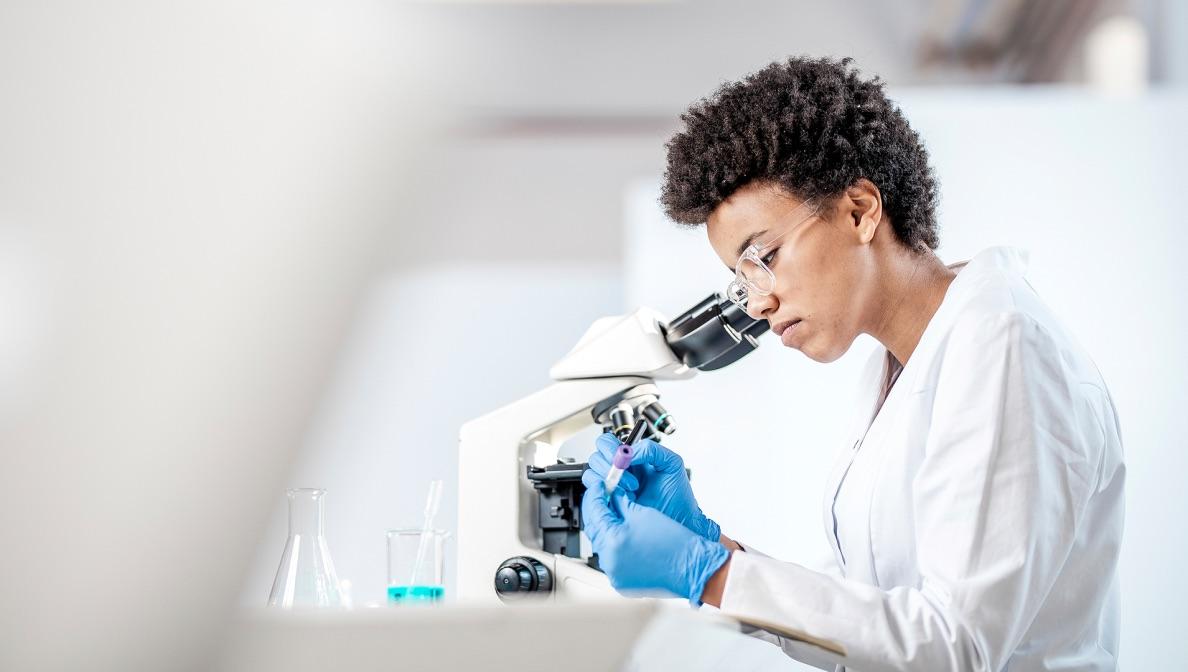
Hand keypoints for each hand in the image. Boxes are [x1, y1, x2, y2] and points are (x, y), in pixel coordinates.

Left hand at [580, 469, 728, 603]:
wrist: (692, 568)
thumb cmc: (675, 543)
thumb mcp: (643, 513)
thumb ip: (620, 502)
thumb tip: (610, 495)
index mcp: (613, 540)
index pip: (594, 510)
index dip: (596, 494)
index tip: (601, 486)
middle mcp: (610, 560)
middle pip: (593, 528)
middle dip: (598, 511)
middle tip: (606, 498)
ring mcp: (614, 574)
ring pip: (601, 544)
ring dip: (605, 529)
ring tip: (617, 517)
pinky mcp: (621, 582)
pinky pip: (610, 559)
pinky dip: (613, 546)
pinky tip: (623, 536)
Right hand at [585, 433, 720, 541]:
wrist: (680, 520)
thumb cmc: (677, 495)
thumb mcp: (671, 463)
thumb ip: (651, 450)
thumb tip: (628, 452)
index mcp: (631, 457)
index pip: (607, 442)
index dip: (609, 447)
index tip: (620, 457)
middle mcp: (619, 471)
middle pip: (595, 457)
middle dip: (609, 466)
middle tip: (628, 477)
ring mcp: (613, 488)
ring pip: (591, 475)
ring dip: (608, 481)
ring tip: (631, 490)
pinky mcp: (610, 504)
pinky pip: (594, 495)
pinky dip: (604, 494)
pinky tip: (622, 499)